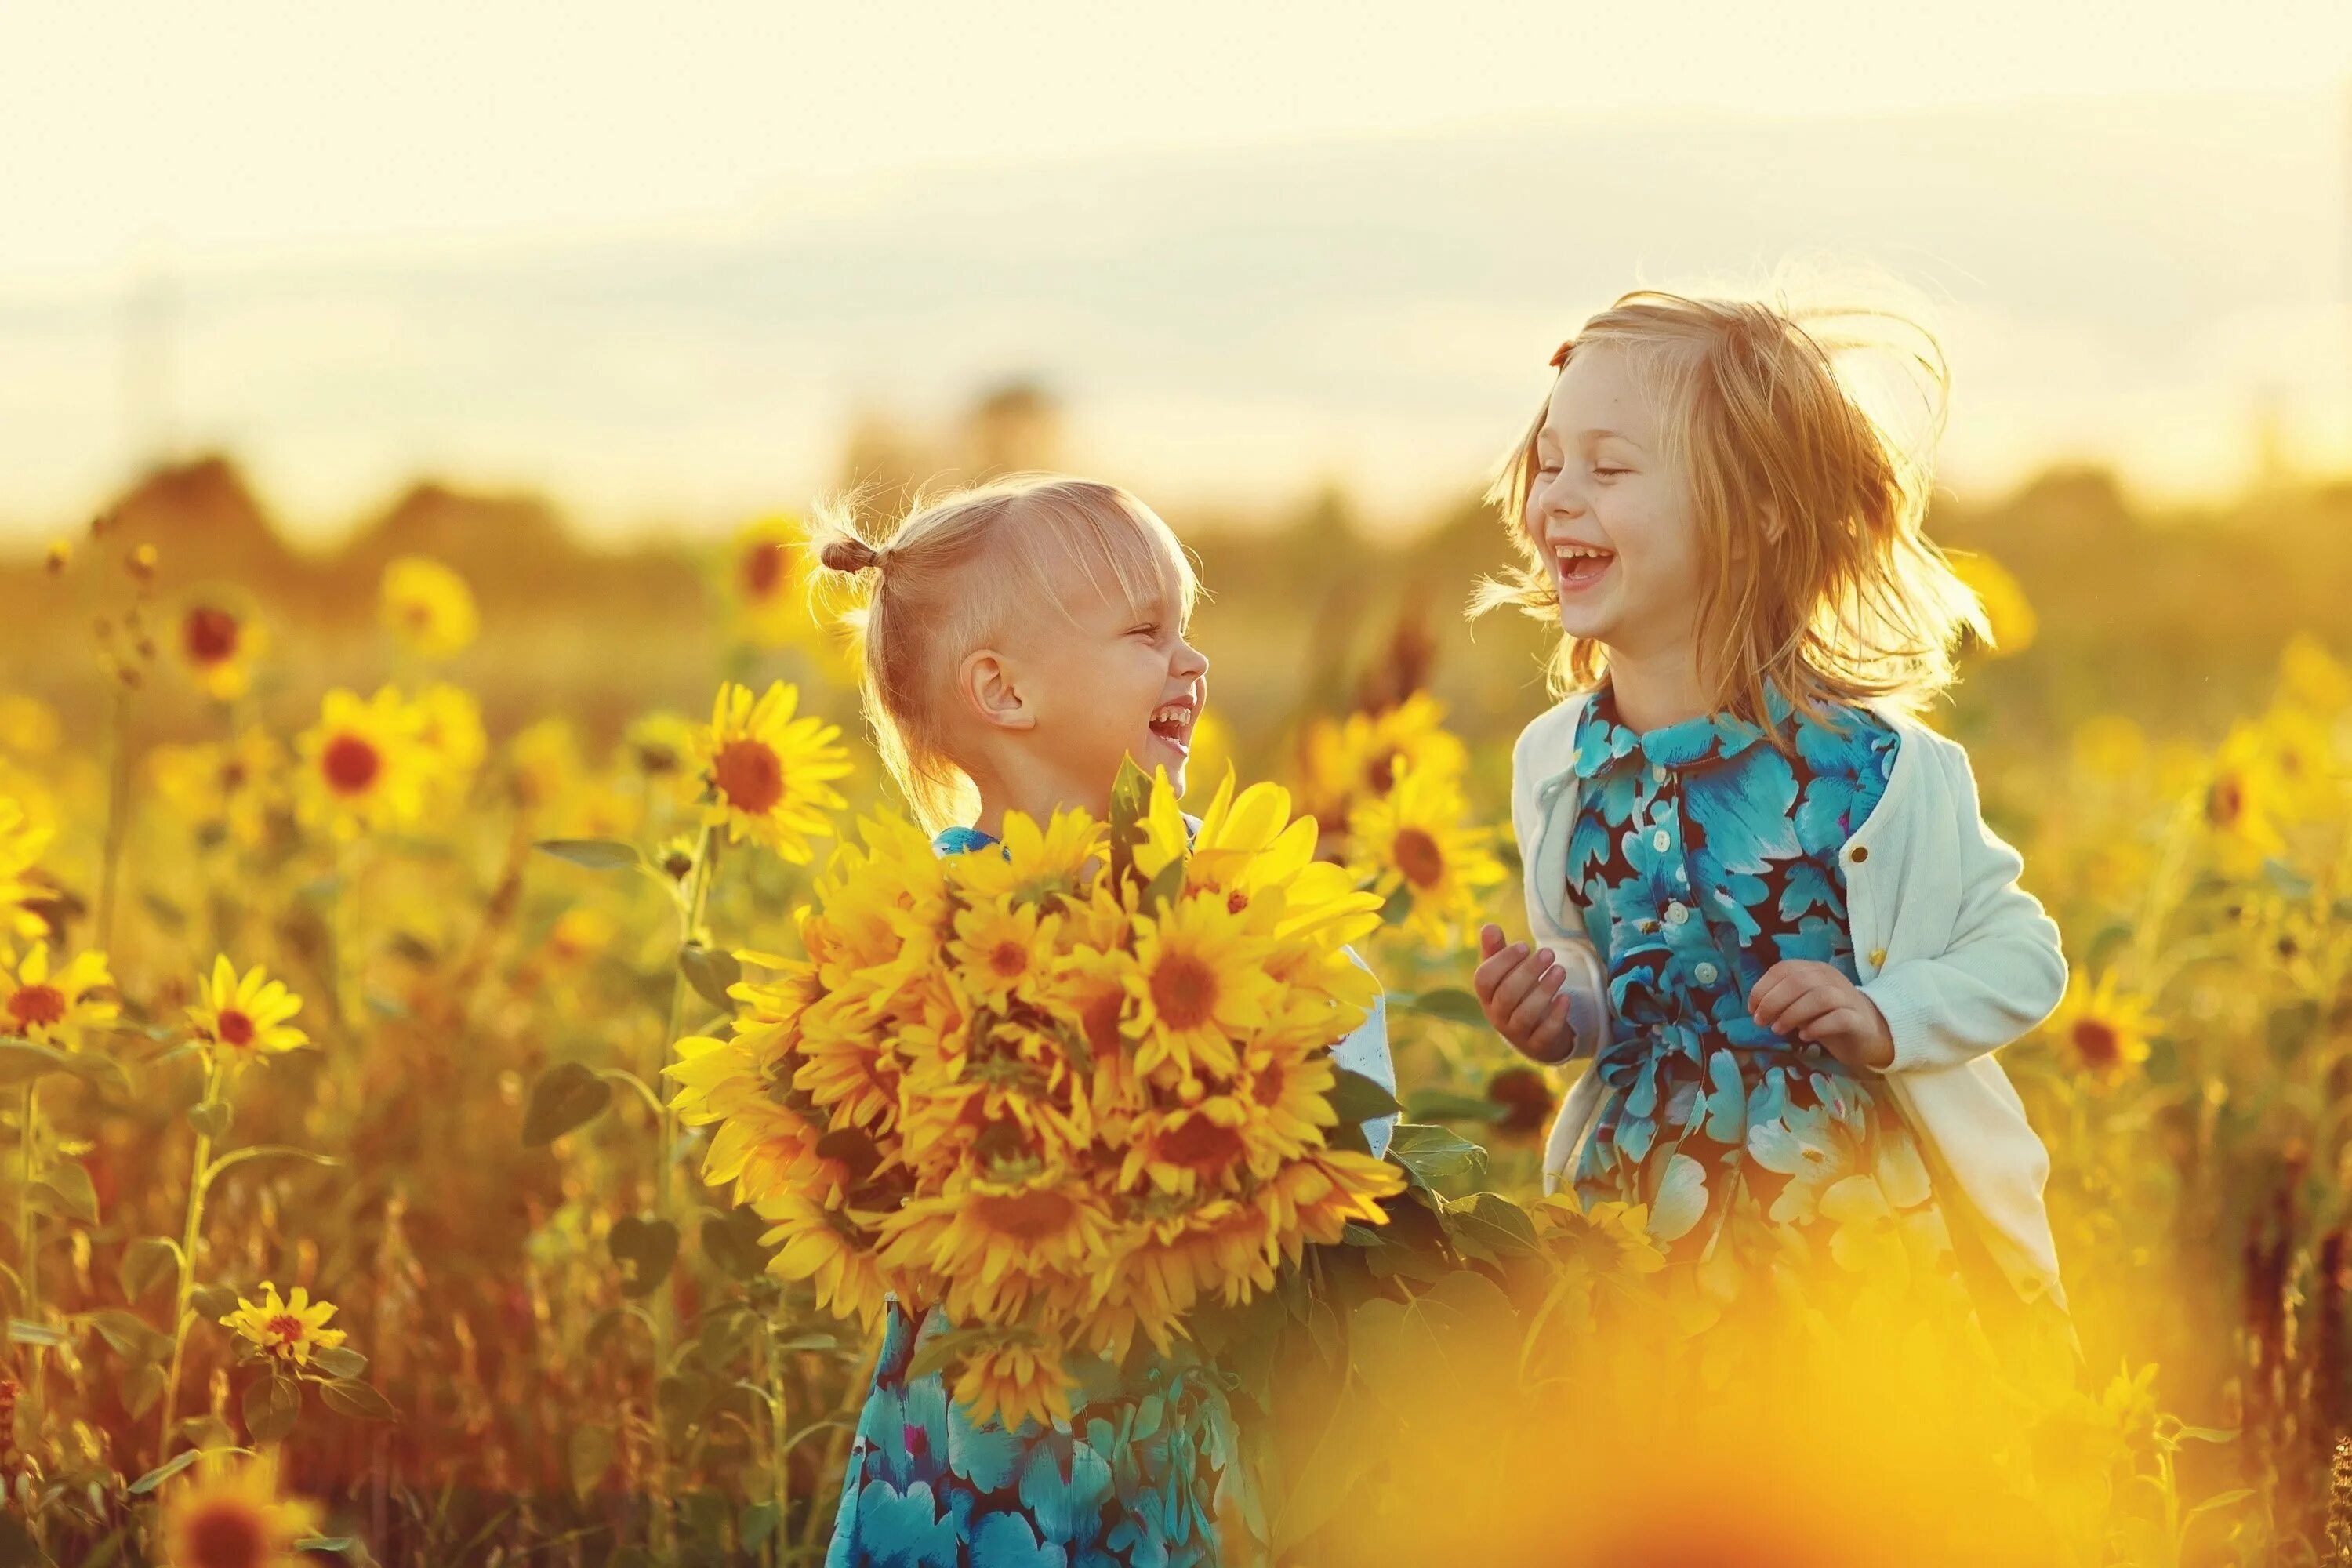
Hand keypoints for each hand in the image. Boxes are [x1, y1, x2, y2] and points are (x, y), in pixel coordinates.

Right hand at [1473, 925, 1577, 1063]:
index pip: (1484, 979)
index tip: (1525, 945)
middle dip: (1529, 972)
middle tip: (1549, 953)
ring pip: (1525, 1015)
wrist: (1534, 1035)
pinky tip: (1566, 997)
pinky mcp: (1537, 1045)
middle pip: (1507, 995)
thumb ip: (1497, 951)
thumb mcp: (1506, 973)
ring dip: (1544, 990)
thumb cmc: (1517, 994)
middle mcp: (1497, 1015)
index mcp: (1486, 995)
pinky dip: (1556, 1015)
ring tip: (1560, 970)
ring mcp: (1516, 1033)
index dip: (1503, 961)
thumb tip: (1489, 926)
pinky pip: (1545, 1033)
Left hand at [1748, 959, 1894, 1070]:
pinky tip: (1804, 1036)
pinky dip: (1818, 1026)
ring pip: (1819, 997)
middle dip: (1773, 1002)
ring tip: (1778, 1030)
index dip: (1763, 987)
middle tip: (1761, 1022)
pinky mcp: (1857, 1020)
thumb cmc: (1827, 1016)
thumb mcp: (1802, 1003)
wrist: (1868, 1031)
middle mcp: (1830, 979)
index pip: (1783, 969)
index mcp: (1814, 970)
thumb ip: (1784, 1000)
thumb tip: (1757, 1009)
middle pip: (1798, 982)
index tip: (1751, 1009)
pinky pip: (1839, 1018)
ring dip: (1792, 1014)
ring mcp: (1846, 998)